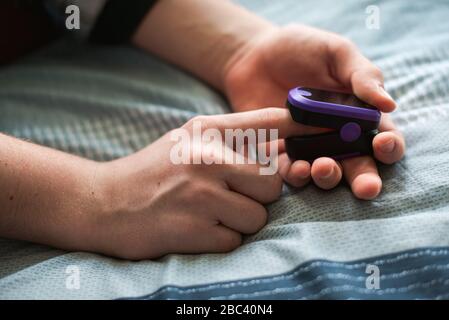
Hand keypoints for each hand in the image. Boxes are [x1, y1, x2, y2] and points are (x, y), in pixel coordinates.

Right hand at [89, 108, 311, 259]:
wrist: (103, 203)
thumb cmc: (153, 171)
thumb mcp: (188, 140)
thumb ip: (233, 138)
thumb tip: (282, 144)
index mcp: (207, 131)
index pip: (272, 122)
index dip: (304, 127)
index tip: (329, 132)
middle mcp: (206, 158)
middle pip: (272, 182)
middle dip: (259, 196)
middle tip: (232, 196)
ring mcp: (199, 195)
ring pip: (258, 215)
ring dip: (240, 221)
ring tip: (209, 213)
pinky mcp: (193, 230)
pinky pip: (235, 240)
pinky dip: (221, 239)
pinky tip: (196, 228)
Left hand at [223, 24, 404, 199]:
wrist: (254, 55)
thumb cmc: (301, 49)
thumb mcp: (336, 52)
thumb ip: (362, 75)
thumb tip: (389, 103)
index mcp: (360, 115)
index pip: (384, 138)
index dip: (389, 147)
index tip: (382, 144)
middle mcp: (339, 138)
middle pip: (359, 166)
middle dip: (365, 180)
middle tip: (366, 189)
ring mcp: (310, 148)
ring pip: (326, 175)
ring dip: (329, 178)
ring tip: (322, 168)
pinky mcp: (282, 154)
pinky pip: (291, 172)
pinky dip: (296, 175)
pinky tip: (297, 169)